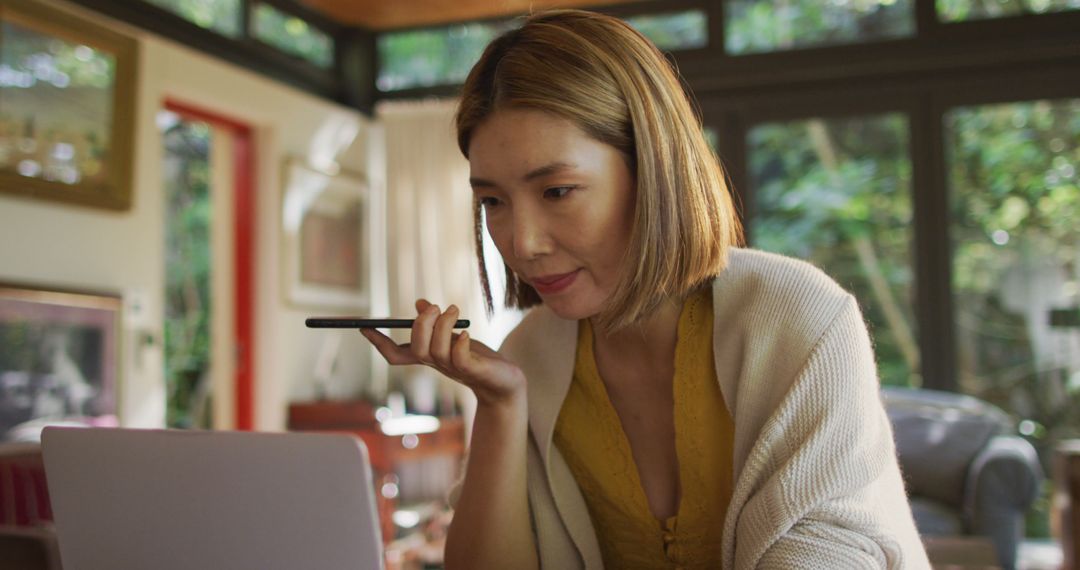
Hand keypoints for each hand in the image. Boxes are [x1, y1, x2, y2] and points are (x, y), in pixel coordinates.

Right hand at [359, 299, 525, 406]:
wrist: (504, 382)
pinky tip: (466, 335)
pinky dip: (459, 344)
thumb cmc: (478, 358)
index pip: (395, 353)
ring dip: (442, 325)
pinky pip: (459, 358)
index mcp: (427, 356)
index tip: (363, 326)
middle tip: (434, 307)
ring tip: (454, 310)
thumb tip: (420, 303)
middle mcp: (436, 363)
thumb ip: (436, 323)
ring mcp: (453, 368)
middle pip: (415, 349)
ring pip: (435, 350)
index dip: (378, 342)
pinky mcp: (472, 370)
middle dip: (420, 325)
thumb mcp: (454, 336)